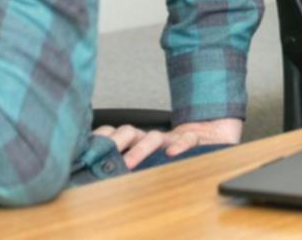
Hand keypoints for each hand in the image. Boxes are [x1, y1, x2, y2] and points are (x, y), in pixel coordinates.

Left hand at [92, 117, 241, 169]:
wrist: (215, 130)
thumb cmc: (181, 151)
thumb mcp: (155, 160)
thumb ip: (134, 162)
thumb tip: (105, 170)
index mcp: (140, 142)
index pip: (116, 135)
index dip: (101, 139)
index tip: (86, 150)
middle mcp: (154, 138)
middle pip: (130, 133)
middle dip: (115, 143)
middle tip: (101, 158)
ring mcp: (173, 138)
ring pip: (154, 137)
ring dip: (140, 150)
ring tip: (130, 164)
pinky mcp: (196, 138)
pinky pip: (187, 139)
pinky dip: (180, 145)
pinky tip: (173, 153)